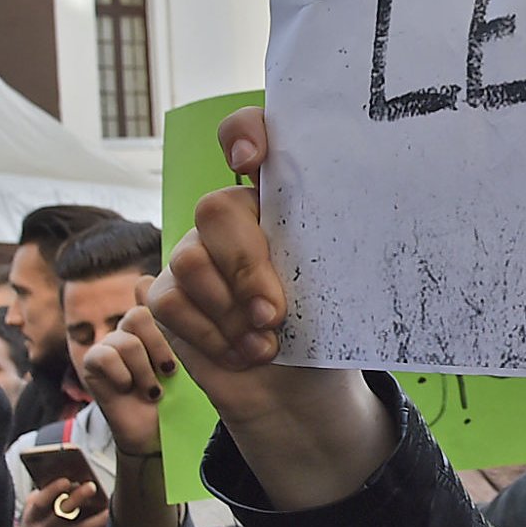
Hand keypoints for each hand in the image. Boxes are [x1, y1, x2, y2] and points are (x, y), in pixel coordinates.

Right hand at [21, 480, 105, 526]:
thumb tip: (68, 482)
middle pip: (61, 513)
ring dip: (98, 518)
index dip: (52, 491)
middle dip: (77, 498)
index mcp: (32, 517)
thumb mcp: (32, 512)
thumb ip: (44, 496)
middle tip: (91, 486)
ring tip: (110, 507)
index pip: (39, 502)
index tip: (65, 481)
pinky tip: (110, 522)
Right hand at [81, 304, 175, 455]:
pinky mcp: (93, 363)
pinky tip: (128, 389)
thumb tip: (174, 300)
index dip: (166, 311)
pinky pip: (103, 356)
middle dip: (158, 346)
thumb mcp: (193, 364)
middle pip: (139, 315)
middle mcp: (131, 330)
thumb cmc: (180, 400)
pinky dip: (121, 375)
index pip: (151, 294)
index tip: (179, 348)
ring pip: (126, 341)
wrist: (158, 435)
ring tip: (153, 392)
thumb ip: (187, 334)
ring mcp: (111, 344)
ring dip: (143, 371)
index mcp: (156, 323)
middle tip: (170, 372)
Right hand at [147, 106, 395, 509]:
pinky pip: (174, 302)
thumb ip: (332, 255)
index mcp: (281, 201)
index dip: (243, 132)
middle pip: (217, 209)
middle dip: (247, 266)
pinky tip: (246, 354)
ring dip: (233, 312)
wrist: (301, 394)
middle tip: (276, 314)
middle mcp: (233, 217)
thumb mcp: (343, 290)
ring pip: (192, 260)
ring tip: (269, 343)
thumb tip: (356, 234)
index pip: (250, 136)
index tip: (252, 161)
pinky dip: (215, 336)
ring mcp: (196, 253)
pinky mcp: (169, 294)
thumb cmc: (328, 331)